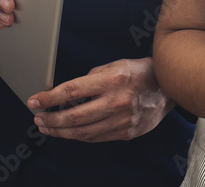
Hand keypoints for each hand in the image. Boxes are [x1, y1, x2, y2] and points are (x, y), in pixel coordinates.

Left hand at [27, 58, 172, 141]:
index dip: (49, 98)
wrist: (170, 87)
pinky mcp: (127, 132)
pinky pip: (96, 138)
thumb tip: (67, 94)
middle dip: (50, 119)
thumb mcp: (116, 65)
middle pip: (73, 116)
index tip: (34, 102)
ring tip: (48, 127)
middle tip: (38, 119)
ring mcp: (122, 120)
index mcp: (113, 80)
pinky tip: (70, 131)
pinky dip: (79, 136)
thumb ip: (92, 78)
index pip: (72, 91)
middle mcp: (117, 101)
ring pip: (82, 132)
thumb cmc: (141, 73)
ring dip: (61, 131)